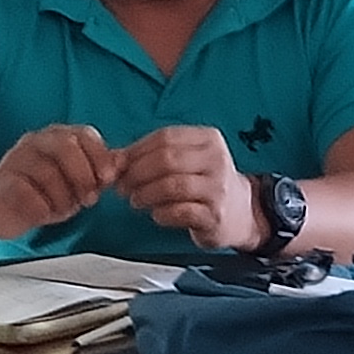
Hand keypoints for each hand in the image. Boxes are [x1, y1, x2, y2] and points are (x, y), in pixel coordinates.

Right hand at [0, 125, 120, 239]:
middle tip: (88, 200)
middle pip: (66, 148)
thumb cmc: (44, 193)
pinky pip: (28, 195)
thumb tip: (124, 161)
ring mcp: (14, 161)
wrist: (0, 210)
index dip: (100, 156)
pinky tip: (41, 213)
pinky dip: (41, 208)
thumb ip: (99, 170)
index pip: (84, 135)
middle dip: (83, 177)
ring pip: (48, 175)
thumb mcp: (77, 181)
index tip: (108, 179)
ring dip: (62, 199)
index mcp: (56, 137)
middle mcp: (34, 142)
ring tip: (60, 209)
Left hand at [113, 125, 262, 249]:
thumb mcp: (185, 161)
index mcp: (208, 139)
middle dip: (137, 173)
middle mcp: (216, 160)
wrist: (240, 213)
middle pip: (167, 159)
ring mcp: (218, 188)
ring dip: (146, 194)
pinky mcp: (215, 215)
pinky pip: (180, 212)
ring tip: (135, 201)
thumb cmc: (204, 183)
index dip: (136, 151)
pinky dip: (162, 214)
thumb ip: (152, 155)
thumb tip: (112, 158)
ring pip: (172, 185)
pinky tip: (156, 214)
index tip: (118, 165)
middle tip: (122, 186)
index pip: (165, 137)